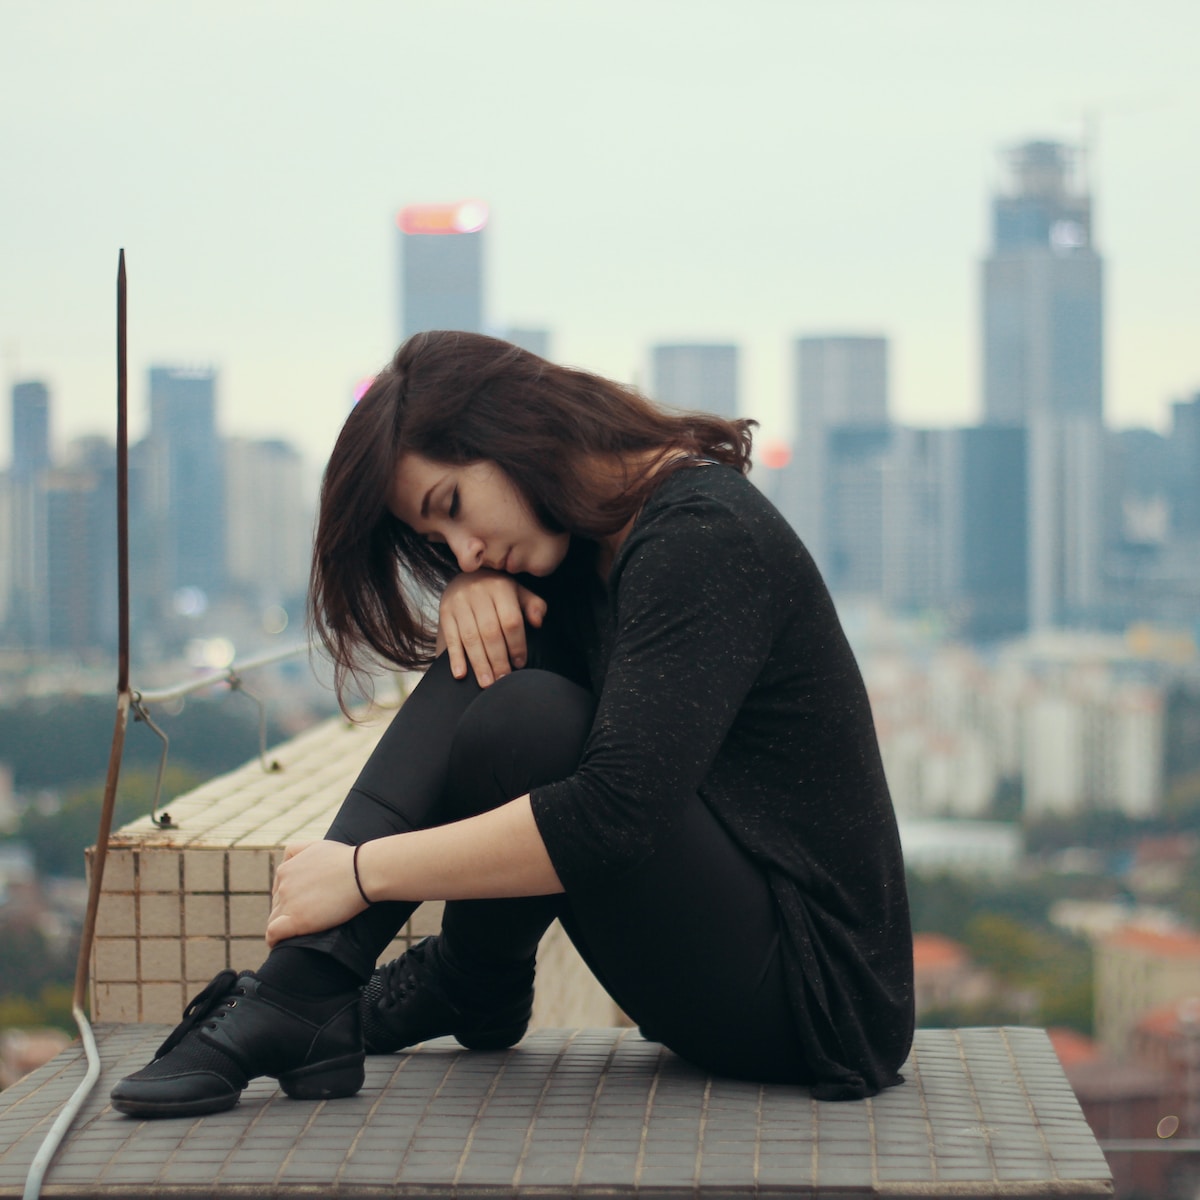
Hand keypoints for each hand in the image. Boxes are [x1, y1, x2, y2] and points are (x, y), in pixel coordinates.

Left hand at [265, 841, 367, 946]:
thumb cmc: (346, 859)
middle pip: (277, 904)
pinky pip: (273, 933)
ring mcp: (289, 903)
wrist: (362, 871)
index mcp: (286, 869)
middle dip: (286, 911)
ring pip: (274, 919)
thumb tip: (288, 862)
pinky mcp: (297, 920)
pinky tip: (277, 944)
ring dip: (281, 925)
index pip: (278, 889)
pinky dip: (273, 939)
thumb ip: (298, 851)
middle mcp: (283, 885)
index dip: (288, 898)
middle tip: (303, 917)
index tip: (299, 904)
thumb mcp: (316, 845)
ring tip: (292, 933)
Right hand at [438, 569, 546, 685]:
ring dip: (479, 664)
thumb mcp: (520, 591)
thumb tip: (537, 622)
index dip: (517, 645)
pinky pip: (451, 638)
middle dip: (498, 660)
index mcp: (501, 587)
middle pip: (490, 632)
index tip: (520, 663)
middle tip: (503, 680)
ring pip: (471, 638)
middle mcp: (478, 593)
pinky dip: (455, 658)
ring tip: (487, 683)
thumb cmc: (499, 590)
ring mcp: (459, 602)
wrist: (468, 575)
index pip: (511, 621)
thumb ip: (534, 605)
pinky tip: (461, 674)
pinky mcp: (445, 612)